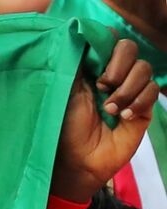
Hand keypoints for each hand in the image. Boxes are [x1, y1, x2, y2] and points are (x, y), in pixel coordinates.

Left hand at [51, 38, 159, 203]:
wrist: (76, 161)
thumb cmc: (64, 128)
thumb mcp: (65, 92)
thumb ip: (76, 65)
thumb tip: (83, 39)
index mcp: (92, 70)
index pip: (110, 42)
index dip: (108, 47)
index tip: (95, 64)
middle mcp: (112, 77)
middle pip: (130, 49)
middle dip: (117, 66)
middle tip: (102, 86)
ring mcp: (129, 91)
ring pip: (143, 69)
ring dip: (126, 89)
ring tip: (109, 109)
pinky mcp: (143, 108)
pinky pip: (151, 91)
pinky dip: (138, 102)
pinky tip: (124, 117)